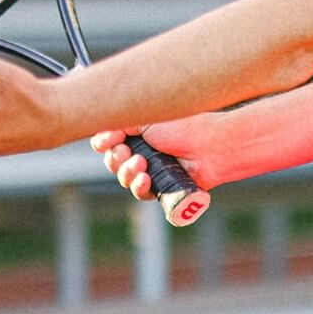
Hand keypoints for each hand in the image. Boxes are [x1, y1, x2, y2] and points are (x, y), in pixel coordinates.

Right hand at [89, 115, 218, 200]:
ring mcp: (153, 171)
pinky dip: (139, 187)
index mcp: (138, 133)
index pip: (108, 141)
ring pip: (125, 179)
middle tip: (126, 151)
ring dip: (127, 172)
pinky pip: (141, 194)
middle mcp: (143, 151)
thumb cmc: (183, 127)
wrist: (209, 145)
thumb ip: (122, 123)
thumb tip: (103, 133)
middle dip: (116, 158)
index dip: (104, 142)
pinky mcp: (162, 189)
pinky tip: (146, 179)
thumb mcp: (147, 119)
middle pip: (113, 162)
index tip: (111, 138)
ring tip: (141, 163)